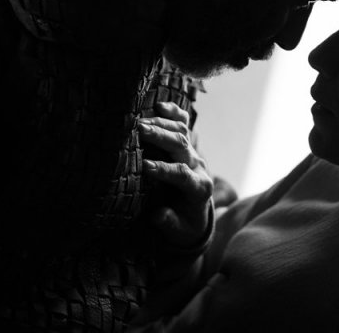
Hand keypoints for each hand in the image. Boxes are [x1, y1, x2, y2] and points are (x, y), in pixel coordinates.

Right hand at [138, 102, 213, 248]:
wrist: (195, 214)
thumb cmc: (184, 223)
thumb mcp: (180, 232)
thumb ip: (170, 223)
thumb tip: (158, 215)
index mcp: (199, 189)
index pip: (183, 175)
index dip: (165, 170)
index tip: (146, 166)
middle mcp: (199, 167)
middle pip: (182, 147)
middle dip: (161, 137)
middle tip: (140, 130)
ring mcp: (194, 153)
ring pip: (182, 132)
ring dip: (161, 124)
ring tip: (140, 121)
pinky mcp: (188, 145)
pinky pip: (184, 124)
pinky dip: (174, 113)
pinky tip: (160, 106)